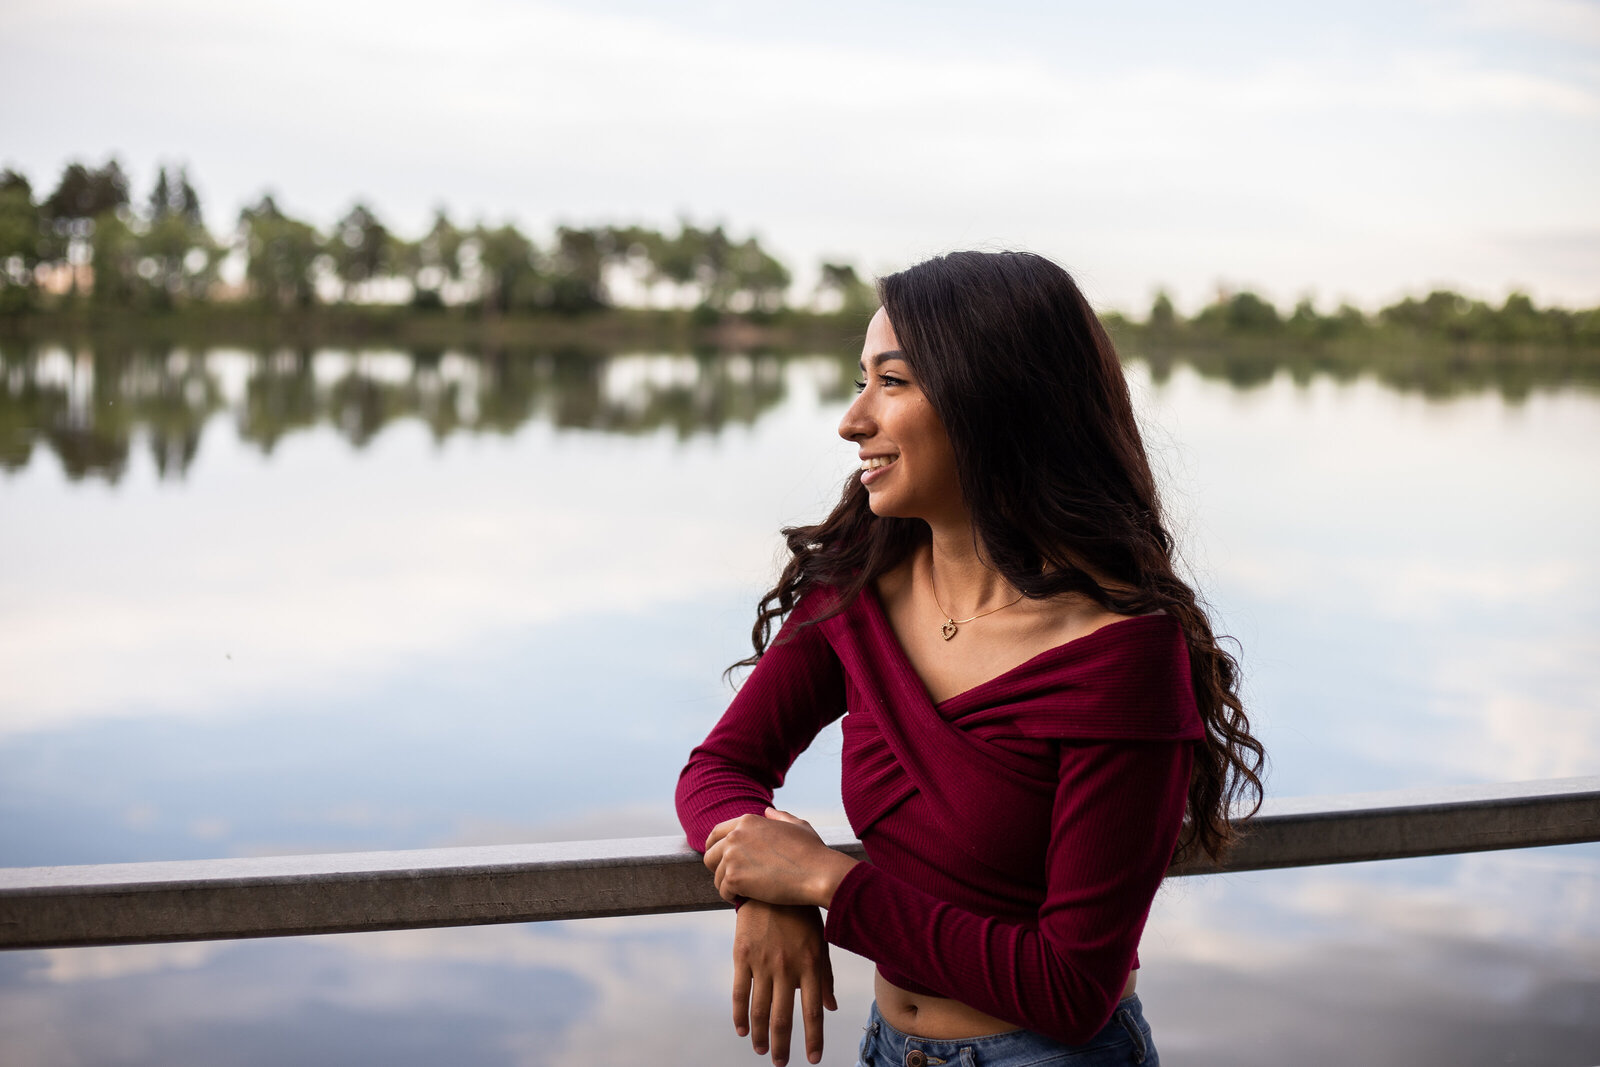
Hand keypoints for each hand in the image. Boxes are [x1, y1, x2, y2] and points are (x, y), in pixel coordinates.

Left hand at [704, 808, 857, 908]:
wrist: (818, 873)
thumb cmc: (813, 851)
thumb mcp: (798, 826)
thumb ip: (779, 817)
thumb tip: (767, 811)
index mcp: (747, 821)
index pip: (716, 834)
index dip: (715, 849)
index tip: (720, 861)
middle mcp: (735, 836)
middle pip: (709, 856)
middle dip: (717, 869)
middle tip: (732, 881)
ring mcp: (733, 856)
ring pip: (716, 876)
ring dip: (727, 886)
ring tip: (743, 893)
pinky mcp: (734, 878)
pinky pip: (723, 891)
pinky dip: (732, 898)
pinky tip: (746, 899)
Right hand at [732, 901, 836, 1065]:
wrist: (770, 885)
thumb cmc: (801, 915)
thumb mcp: (819, 942)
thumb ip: (825, 976)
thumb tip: (832, 1007)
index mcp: (810, 965)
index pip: (813, 1012)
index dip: (813, 1039)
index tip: (812, 1059)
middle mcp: (787, 968)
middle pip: (782, 1018)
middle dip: (781, 1046)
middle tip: (780, 1063)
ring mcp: (763, 963)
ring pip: (760, 1010)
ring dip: (760, 1035)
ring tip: (760, 1050)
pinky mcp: (742, 956)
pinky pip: (739, 992)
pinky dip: (739, 1015)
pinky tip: (742, 1030)